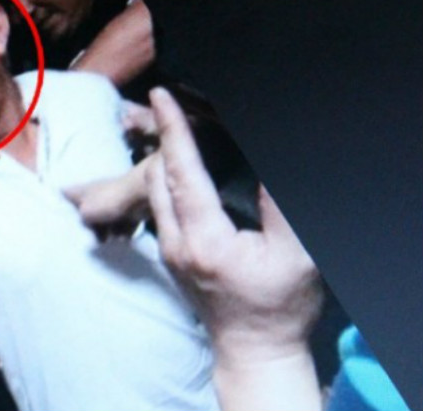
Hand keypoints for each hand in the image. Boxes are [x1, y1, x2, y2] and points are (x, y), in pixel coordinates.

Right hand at [64, 156, 154, 239]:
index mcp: (82, 191)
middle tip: (90, 239)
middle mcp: (96, 194)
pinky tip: (124, 238)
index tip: (54, 210)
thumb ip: (81, 221)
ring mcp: (113, 201)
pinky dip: (124, 232)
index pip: (64, 193)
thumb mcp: (85, 213)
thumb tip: (86, 226)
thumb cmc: (108, 201)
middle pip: (87, 213)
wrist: (141, 194)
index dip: (58, 199)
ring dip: (108, 232)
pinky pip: (123, 225)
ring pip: (106, 221)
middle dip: (89, 227)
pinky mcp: (129, 209)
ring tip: (110, 240)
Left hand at [145, 87, 322, 363]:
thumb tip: (258, 164)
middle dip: (162, 137)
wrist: (254, 349)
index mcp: (205, 240)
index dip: (173, 131)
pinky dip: (163, 179)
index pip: (182, 173)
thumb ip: (276, 205)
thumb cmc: (278, 306)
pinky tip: (176, 166)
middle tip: (168, 103)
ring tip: (170, 127)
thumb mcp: (294, 253)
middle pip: (157, 177)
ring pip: (152, 191)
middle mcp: (177, 244)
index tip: (161, 97)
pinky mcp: (170, 255)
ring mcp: (169, 251)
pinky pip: (157, 206)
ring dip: (160, 157)